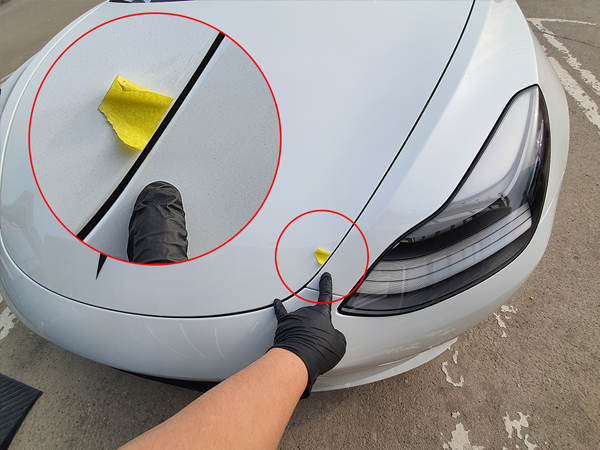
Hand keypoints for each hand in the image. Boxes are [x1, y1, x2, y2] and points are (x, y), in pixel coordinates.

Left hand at [271, 272, 346, 397]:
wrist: (298, 360)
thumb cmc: (319, 351)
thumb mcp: (339, 344)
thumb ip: (336, 335)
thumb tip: (331, 337)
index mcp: (322, 313)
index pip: (325, 295)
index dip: (326, 285)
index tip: (325, 276)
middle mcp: (307, 311)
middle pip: (312, 314)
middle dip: (316, 326)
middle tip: (319, 342)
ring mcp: (294, 318)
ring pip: (300, 320)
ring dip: (303, 329)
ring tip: (306, 345)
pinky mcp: (283, 325)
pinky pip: (281, 314)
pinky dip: (279, 308)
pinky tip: (277, 303)